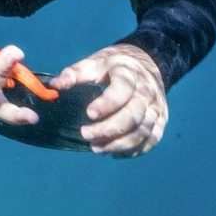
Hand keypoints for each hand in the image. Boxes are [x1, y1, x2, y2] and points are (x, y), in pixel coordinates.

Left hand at [50, 44, 167, 156]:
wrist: (145, 63)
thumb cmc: (112, 66)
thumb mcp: (94, 63)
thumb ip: (74, 73)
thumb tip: (54, 86)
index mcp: (129, 73)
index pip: (123, 89)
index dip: (107, 103)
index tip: (88, 113)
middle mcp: (147, 91)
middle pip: (134, 115)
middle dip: (109, 129)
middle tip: (85, 135)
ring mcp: (157, 107)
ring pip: (144, 131)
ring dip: (120, 144)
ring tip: (96, 148)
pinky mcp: (160, 120)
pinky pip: (152, 139)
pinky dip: (133, 150)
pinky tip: (114, 153)